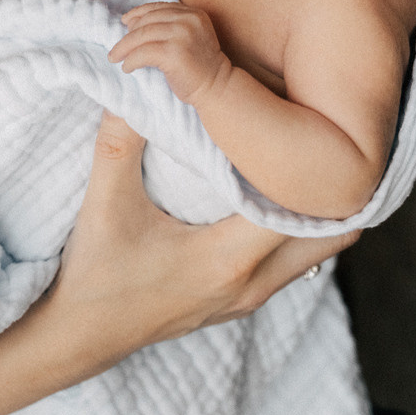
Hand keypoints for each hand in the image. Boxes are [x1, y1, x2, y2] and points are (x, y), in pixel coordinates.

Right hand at [48, 113, 359, 353]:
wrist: (80, 335)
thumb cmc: (95, 271)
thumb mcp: (105, 197)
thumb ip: (122, 135)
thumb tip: (143, 79)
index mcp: (228, 259)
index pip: (298, 208)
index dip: (308, 164)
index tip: (310, 120)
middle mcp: (251, 284)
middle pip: (329, 237)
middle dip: (336, 189)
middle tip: (327, 137)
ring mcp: (249, 298)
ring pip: (315, 252)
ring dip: (318, 208)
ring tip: (308, 158)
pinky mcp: (240, 300)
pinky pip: (292, 260)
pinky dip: (297, 227)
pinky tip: (278, 192)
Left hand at [112, 2, 225, 104]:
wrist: (217, 87)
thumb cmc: (198, 67)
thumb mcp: (187, 38)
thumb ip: (168, 26)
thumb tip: (130, 22)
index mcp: (193, 13)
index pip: (158, 8)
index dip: (138, 13)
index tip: (125, 22)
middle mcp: (188, 20)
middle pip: (147, 21)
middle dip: (127, 35)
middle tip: (116, 49)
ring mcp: (182, 35)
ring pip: (142, 35)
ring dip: (124, 48)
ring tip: (115, 57)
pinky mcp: (175, 53)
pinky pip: (143, 53)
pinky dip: (131, 60)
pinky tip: (128, 68)